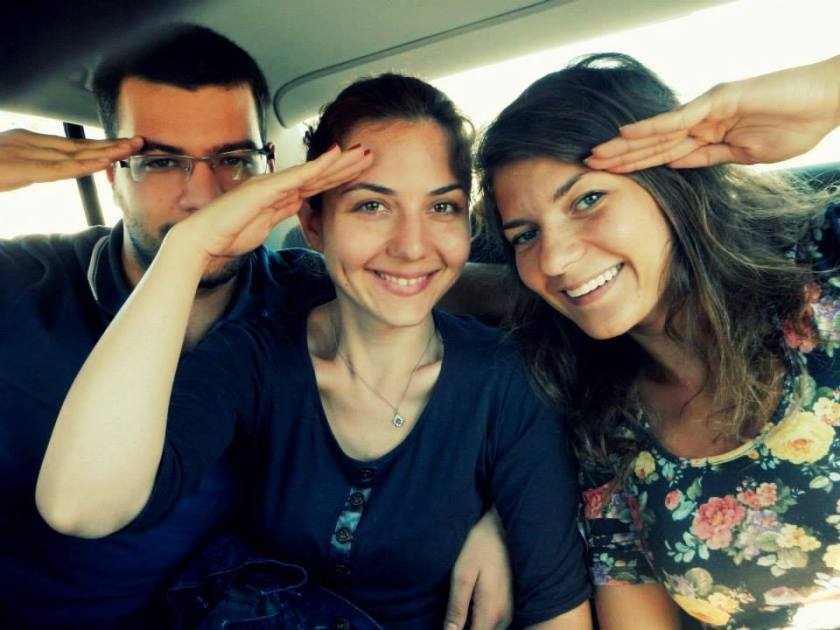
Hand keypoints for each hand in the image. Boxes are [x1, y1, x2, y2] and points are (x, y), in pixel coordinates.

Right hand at [0, 128, 141, 190]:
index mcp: (25, 142)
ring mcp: (24, 153)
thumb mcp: (3, 170)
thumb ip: (22, 170)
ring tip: (131, 148)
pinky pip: (58, 168)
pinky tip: (104, 162)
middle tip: (137, 142)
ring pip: (74, 153)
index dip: (98, 146)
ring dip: (106, 151)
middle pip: (78, 146)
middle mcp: (28, 143)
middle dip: (110, 145)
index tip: (122, 146)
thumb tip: (34, 174)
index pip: (70, 146)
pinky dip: (83, 165)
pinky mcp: (20, 169)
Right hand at [173, 144, 371, 263]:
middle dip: (346, 165)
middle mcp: (277, 185)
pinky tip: (335, 157)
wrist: (203, 240)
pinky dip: (317, 166)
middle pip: (319, 174)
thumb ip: (282, 212)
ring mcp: (271, 184)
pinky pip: (297, 176)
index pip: (315, 184)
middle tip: (370, 154)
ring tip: (362, 152)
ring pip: (313, 171)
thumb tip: (299, 203)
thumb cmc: (228, 234)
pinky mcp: (265, 189)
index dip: (339, 177)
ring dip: (340, 161)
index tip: (361, 171)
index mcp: (279, 195)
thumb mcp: (265, 225)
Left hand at [444, 509, 512, 629]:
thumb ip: (456, 608)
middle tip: (450, 619)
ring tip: (458, 615)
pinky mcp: (512, 604)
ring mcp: (511, 611)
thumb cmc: (481, 546)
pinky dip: (482, 622)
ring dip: (474, 626)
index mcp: (490, 612)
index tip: (447, 627)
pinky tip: (470, 610)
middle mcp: (505, 617)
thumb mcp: (462, 575)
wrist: (503, 526)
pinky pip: (495, 623)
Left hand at [586, 55, 839, 171]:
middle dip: (621, 156)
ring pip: (658, 132)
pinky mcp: (718, 100)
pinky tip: (626, 134)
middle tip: (588, 166)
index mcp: (708, 137)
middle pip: (652, 143)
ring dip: (626, 145)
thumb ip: (710, 158)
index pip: (663, 154)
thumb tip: (676, 164)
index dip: (636, 164)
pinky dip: (652, 127)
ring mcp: (708, 110)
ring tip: (597, 154)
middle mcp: (702, 121)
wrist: (826, 103)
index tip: (610, 176)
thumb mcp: (744, 155)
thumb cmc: (795, 126)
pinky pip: (679, 118)